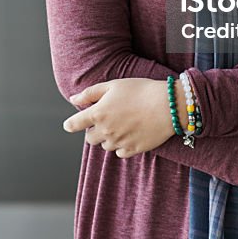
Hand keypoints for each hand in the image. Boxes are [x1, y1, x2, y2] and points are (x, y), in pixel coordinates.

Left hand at [61, 79, 175, 157]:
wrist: (167, 105)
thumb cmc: (140, 90)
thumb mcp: (112, 85)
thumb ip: (90, 93)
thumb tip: (73, 99)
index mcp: (98, 113)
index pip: (74, 124)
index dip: (70, 124)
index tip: (70, 125)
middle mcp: (106, 131)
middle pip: (90, 138)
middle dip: (93, 130)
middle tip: (106, 120)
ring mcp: (119, 142)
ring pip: (106, 146)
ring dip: (109, 138)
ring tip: (122, 124)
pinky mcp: (133, 150)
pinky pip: (120, 153)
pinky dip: (121, 146)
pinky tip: (130, 134)